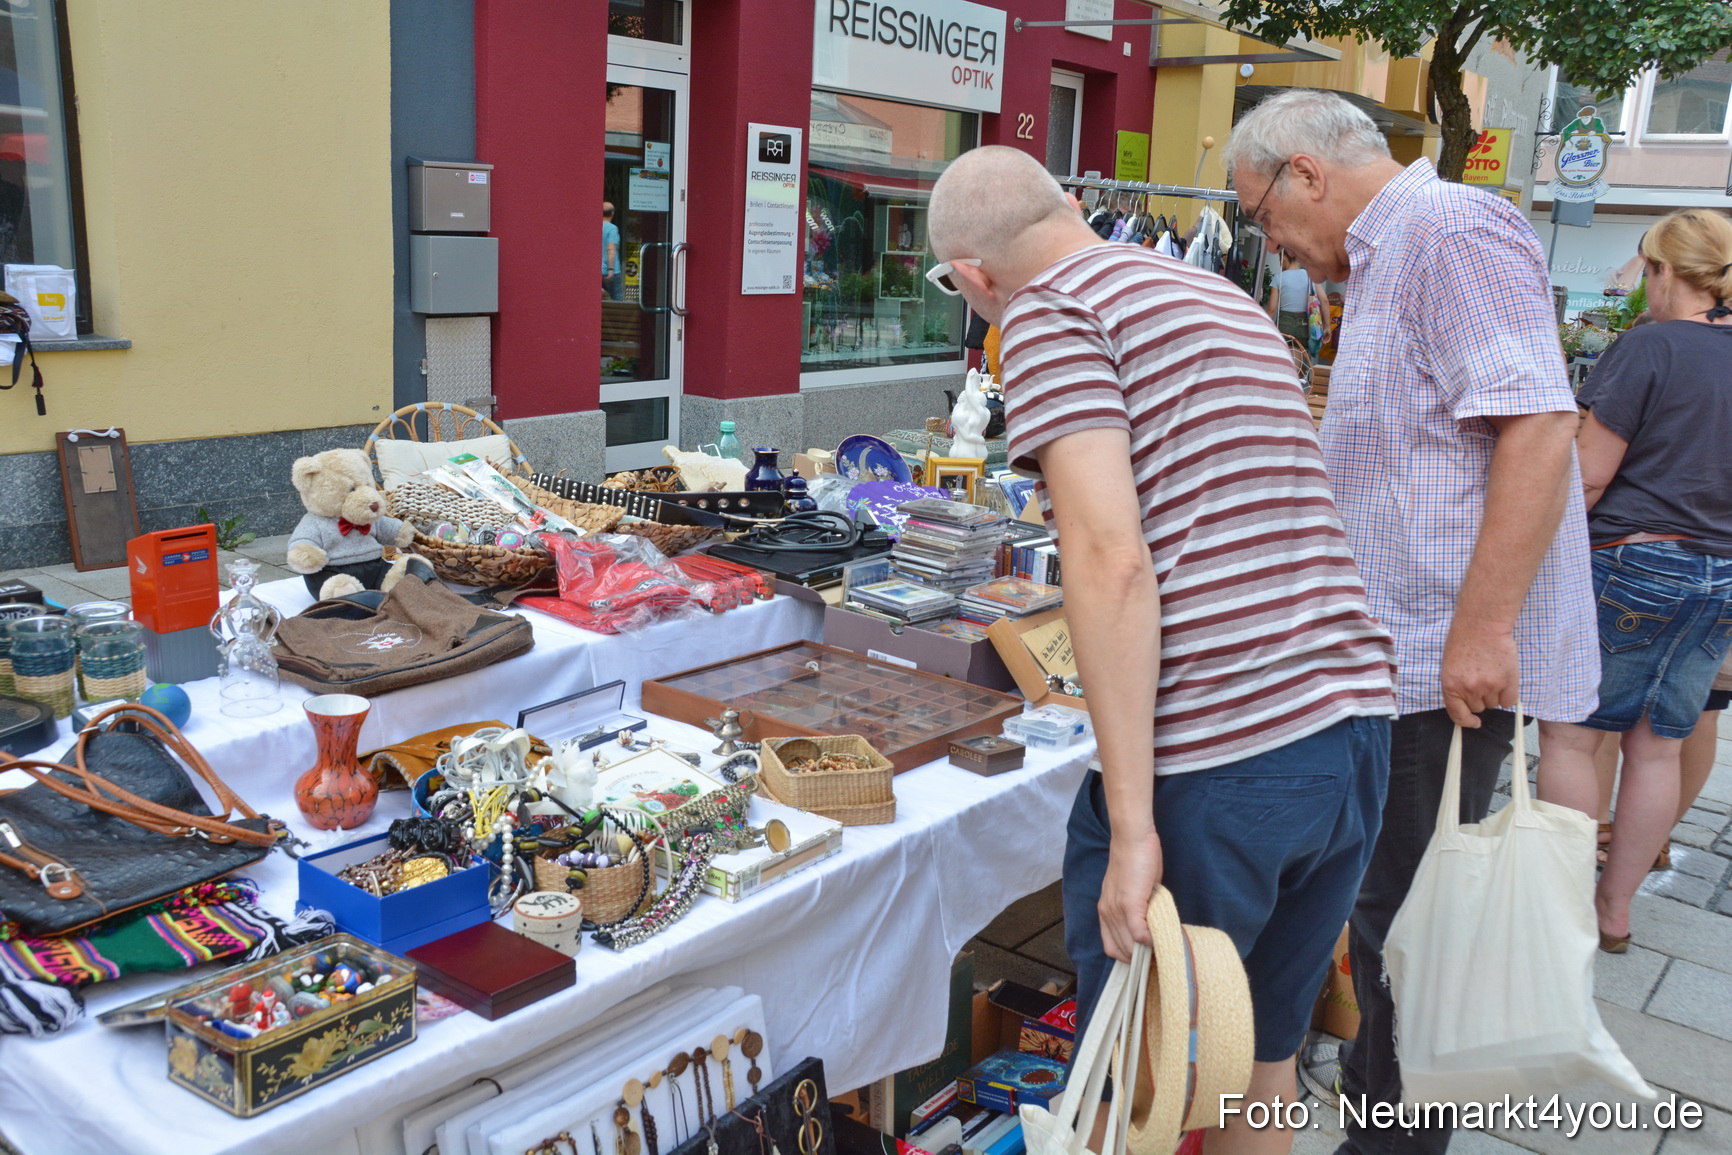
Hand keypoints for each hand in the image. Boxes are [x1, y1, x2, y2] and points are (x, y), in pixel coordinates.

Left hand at [1098, 827, 1163, 961]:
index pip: (1111, 947)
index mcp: (1105, 911)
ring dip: (1146, 953)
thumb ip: (1135, 910)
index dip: (1128, 957)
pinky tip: (1159, 938)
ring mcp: (1117, 909)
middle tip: (1158, 958)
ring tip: (1161, 951)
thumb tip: (1149, 928)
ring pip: (1129, 945)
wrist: (1132, 840)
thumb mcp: (1130, 891)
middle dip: (1139, 959)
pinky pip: (1139, 933)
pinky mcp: (1130, 904)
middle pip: (1121, 950)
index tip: (1144, 959)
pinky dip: (1149, 940)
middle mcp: (1107, 913)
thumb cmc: (1135, 861)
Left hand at [1440, 620, 1520, 727]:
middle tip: (1482, 678)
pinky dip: (1509, 694)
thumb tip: (1465, 707)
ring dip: (1495, 694)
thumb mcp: (1450, 667)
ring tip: (1492, 673)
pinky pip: (1510, 701)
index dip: (1466, 721)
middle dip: (1480, 698)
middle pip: (1479, 708)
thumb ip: (1456, 687)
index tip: (1473, 722)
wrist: (1481, 625)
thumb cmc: (1464, 642)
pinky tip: (1504, 678)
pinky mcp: (1507, 681)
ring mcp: (1489, 686)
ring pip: (1494, 704)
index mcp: (1450, 685)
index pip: (1457, 714)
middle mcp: (1469, 688)